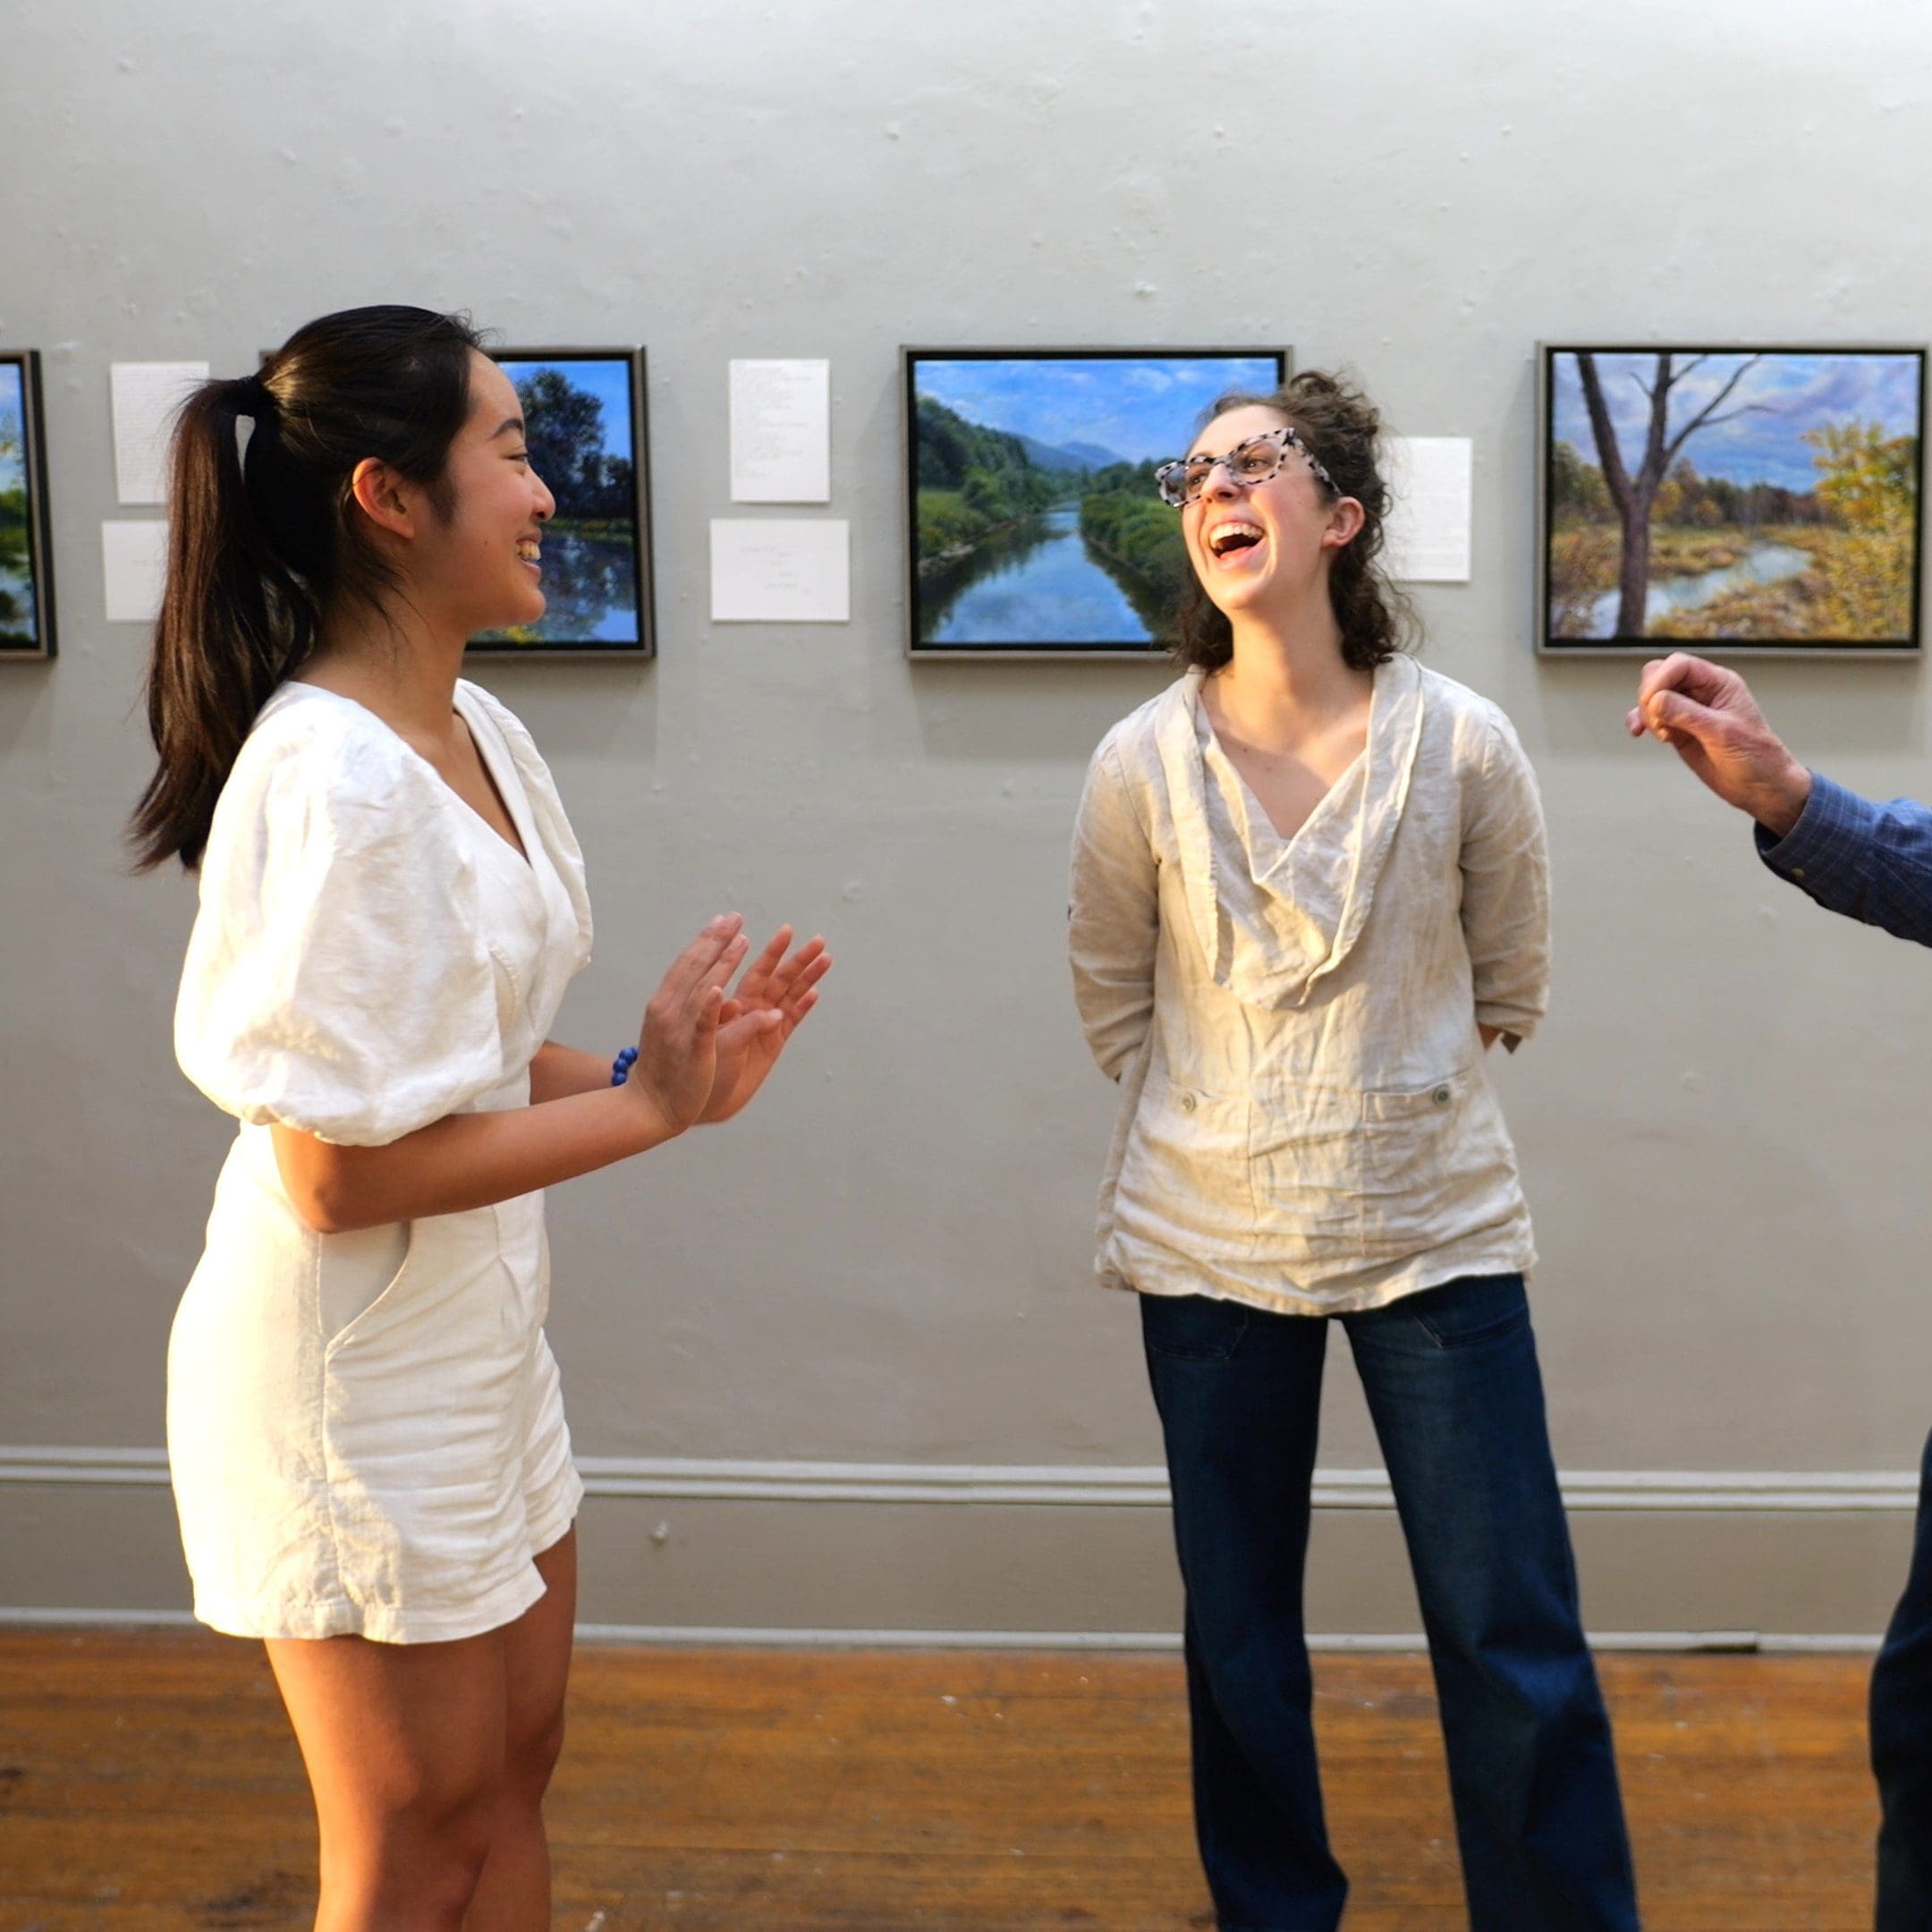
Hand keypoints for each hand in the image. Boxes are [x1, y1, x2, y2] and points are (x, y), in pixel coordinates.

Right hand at [625, 915, 751, 1135]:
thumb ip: (686, 1006)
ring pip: (702, 989)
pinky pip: (703, 1025)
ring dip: (722, 963)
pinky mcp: (693, 1051)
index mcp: (664, 1003)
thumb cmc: (662, 1067)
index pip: (686, 964)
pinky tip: (723, 989)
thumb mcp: (669, 1028)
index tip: (724, 919)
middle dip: (717, 941)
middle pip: (694, 968)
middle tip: (737, 918)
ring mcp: (679, 1029)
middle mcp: (668, 1010)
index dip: (705, 940)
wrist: (647, 1105)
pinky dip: (711, 1006)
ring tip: (743, 941)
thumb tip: (707, 985)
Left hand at [699, 924, 831, 1123]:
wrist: (686, 1103)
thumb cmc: (686, 1070)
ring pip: (788, 995)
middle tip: (818, 939)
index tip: (785, 930)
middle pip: (775, 977)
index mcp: (726, 1003)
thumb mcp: (707, 1045)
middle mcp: (745, 1009)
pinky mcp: (770, 1047)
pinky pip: (791, 1022)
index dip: (767, 951)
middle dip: (795, 958)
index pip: (750, 971)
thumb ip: (731, 1024)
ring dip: (806, 977)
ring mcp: (759, 1027)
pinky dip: (802, 1007)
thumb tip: (752, 1006)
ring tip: (825, 957)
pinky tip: (815, 993)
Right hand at [1626, 652, 1811, 837]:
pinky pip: (1649, 716)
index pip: (1680, 665)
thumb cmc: (1754, 757)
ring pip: (1651, 696)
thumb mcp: (1722, 732)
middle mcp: (1702, 692)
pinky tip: (1639, 733)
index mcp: (1719, 683)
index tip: (1652, 703)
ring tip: (1663, 734)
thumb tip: (1655, 700)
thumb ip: (1687, 714)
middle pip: (1660, 675)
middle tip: (1659, 722)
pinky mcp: (1677, 729)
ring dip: (1646, 713)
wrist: (1760, 787)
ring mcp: (1687, 711)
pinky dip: (1640, 722)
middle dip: (1650, 696)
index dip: (1661, 679)